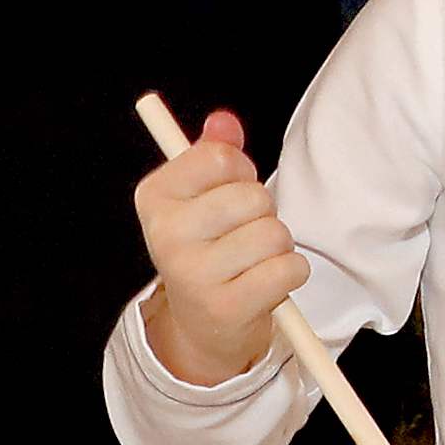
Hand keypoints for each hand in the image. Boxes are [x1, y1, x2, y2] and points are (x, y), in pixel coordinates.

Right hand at [132, 110, 303, 385]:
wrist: (204, 323)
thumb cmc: (210, 245)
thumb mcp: (203, 195)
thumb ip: (215, 152)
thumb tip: (224, 121)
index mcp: (154, 198)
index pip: (219, 156)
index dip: (240, 170)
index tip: (229, 191)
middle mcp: (165, 236)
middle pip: (253, 196)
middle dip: (263, 211)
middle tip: (243, 233)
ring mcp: (193, 275)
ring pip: (274, 233)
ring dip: (278, 245)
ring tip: (253, 260)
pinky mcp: (226, 308)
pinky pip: (289, 268)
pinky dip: (290, 273)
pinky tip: (266, 283)